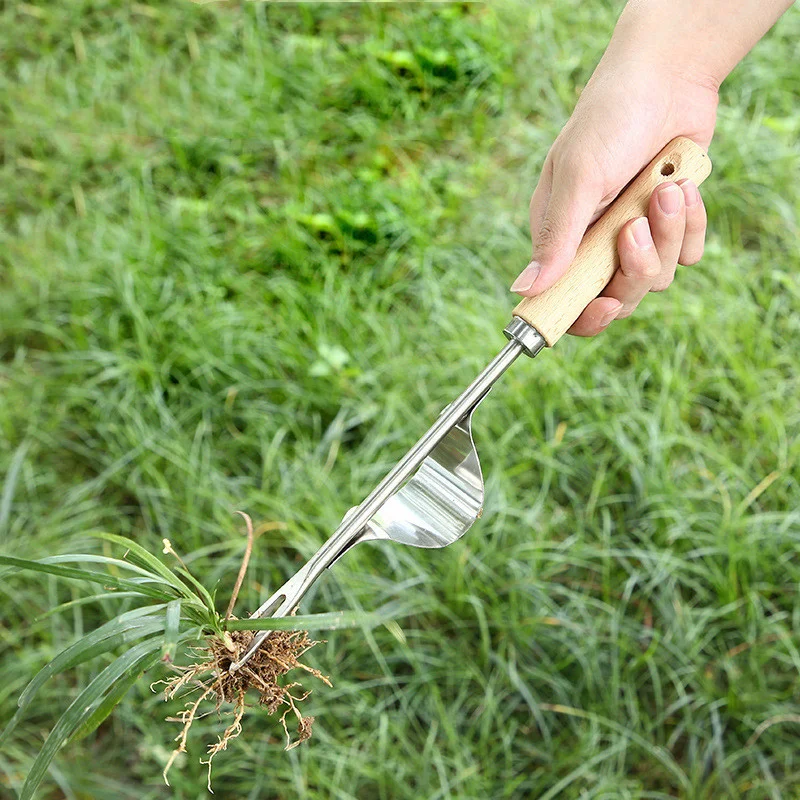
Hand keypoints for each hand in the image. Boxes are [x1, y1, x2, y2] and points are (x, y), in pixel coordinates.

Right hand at [511, 59, 718, 335]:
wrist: (667, 78)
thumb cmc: (608, 121)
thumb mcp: (578, 179)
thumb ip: (556, 239)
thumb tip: (524, 289)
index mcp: (562, 238)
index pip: (566, 300)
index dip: (585, 315)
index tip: (606, 306)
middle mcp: (596, 243)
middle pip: (619, 296)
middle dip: (636, 267)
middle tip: (634, 226)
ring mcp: (636, 235)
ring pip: (658, 277)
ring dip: (667, 235)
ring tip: (665, 189)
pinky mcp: (671, 224)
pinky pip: (688, 255)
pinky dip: (691, 225)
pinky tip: (683, 186)